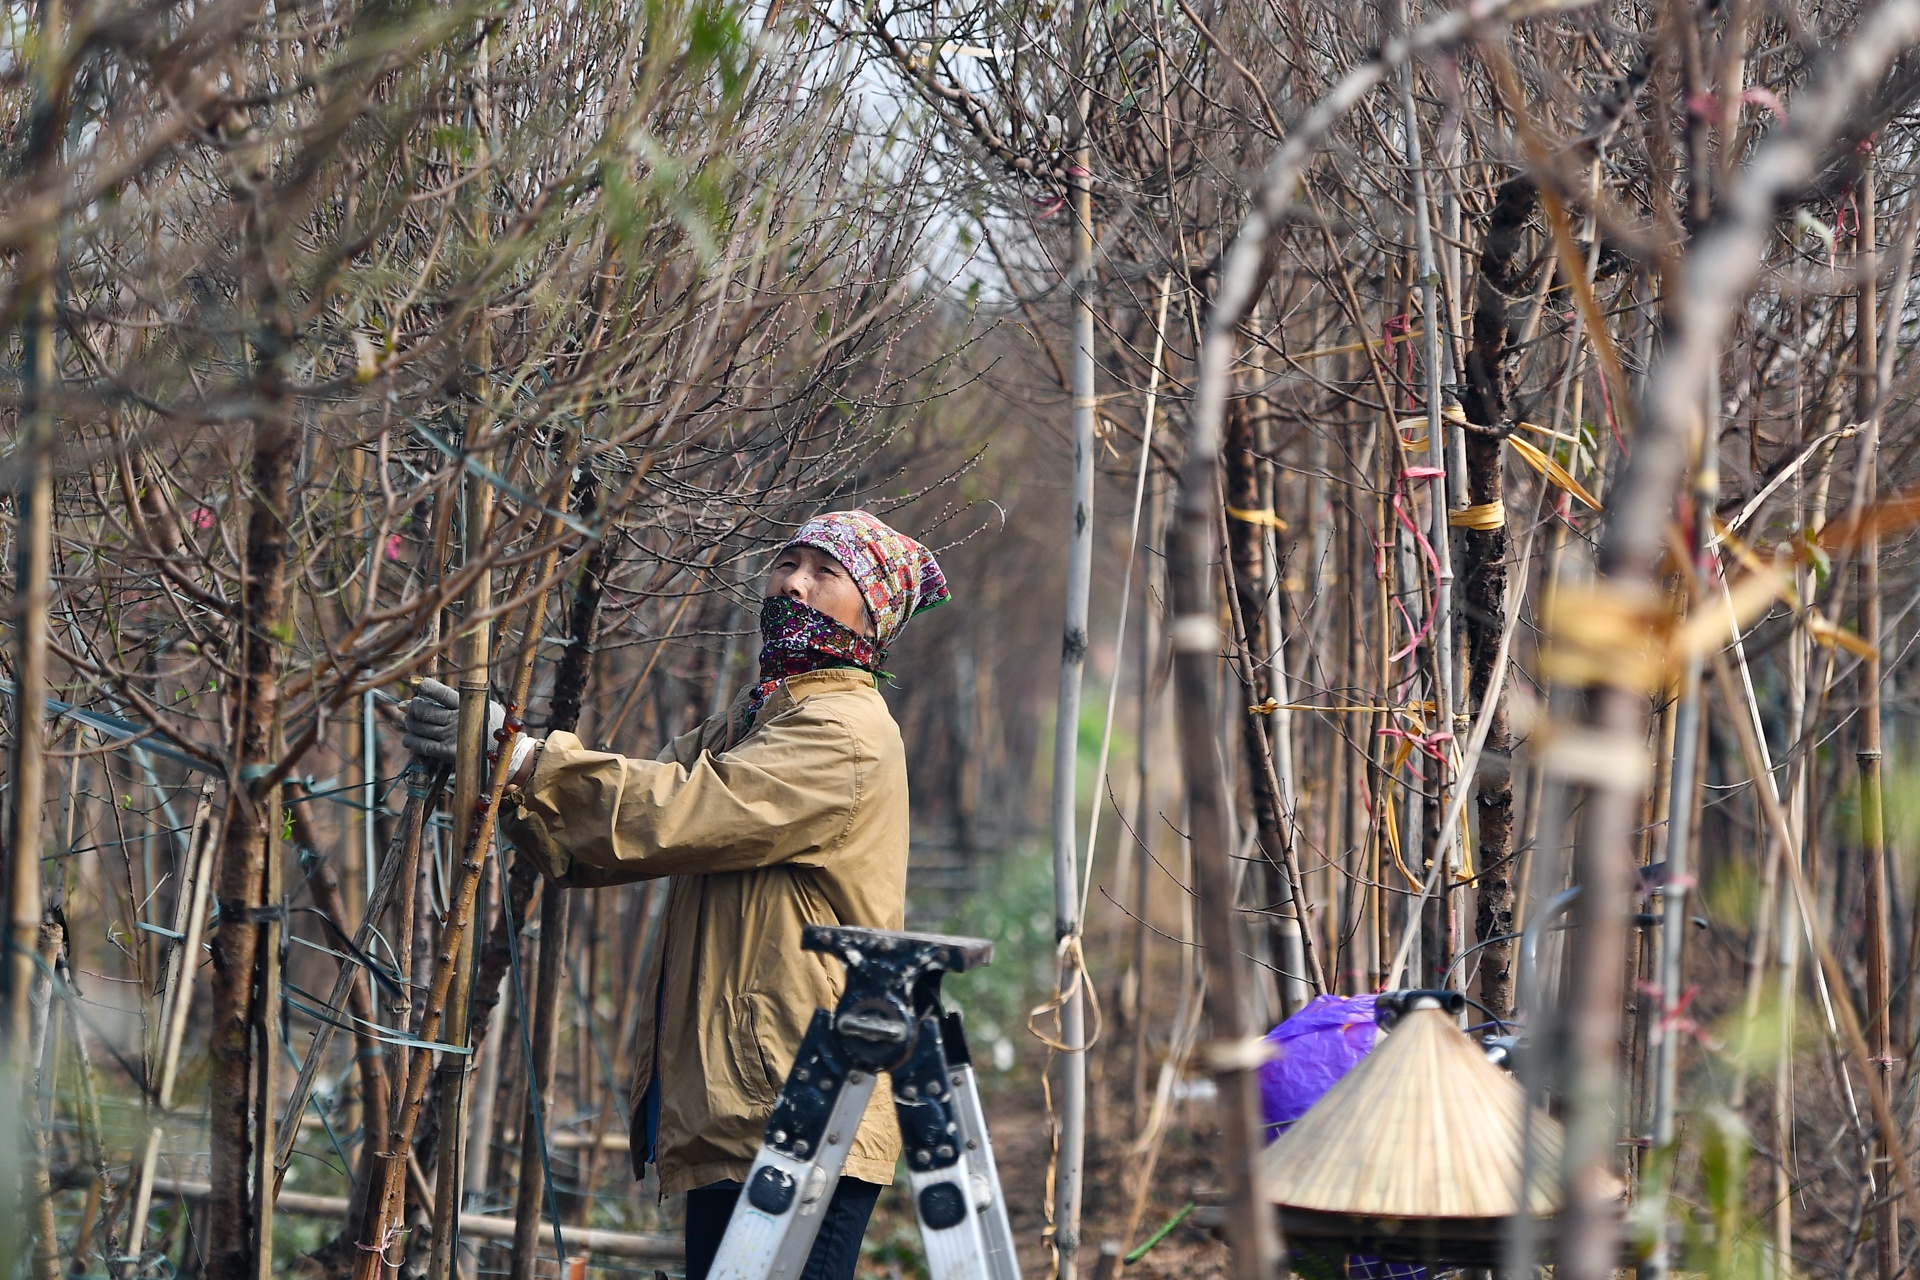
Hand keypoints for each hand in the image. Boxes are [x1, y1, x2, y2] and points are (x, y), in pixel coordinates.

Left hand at [401, 678, 539, 780]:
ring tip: (410, 721)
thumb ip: (461, 700)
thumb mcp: (483, 705)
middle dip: (413, 707)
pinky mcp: (448, 752)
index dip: (424, 687)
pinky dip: (411, 740)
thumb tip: (430, 695)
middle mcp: (458, 718)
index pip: (440, 692)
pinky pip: (422, 745)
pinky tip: (409, 739)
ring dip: (410, 723)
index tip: (415, 683)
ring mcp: (452, 736)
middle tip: (410, 707)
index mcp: (467, 703)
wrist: (507, 753)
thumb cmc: (494, 726)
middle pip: (424, 709)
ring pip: (420, 726)